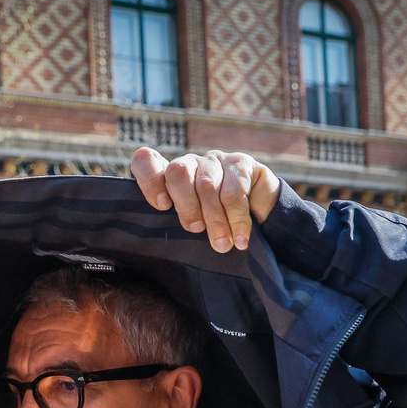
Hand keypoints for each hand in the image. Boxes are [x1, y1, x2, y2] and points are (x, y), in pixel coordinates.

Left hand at [129, 148, 280, 252]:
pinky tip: (241, 237)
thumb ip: (171, 230)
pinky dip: (238, 218)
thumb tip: (158, 246)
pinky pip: (236, 189)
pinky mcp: (241, 163)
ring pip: (208, 185)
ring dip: (216, 220)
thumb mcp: (190, 233)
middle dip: (186, 205)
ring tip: (222, 244)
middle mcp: (190, 165)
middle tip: (195, 229)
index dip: (150, 180)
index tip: (161, 205)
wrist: (261, 228)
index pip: (146, 162)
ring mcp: (215, 161)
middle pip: (178, 172)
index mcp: (168, 180)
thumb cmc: (215, 233)